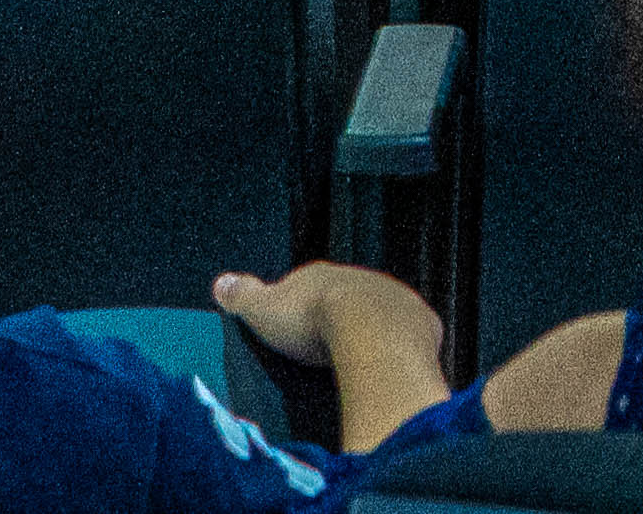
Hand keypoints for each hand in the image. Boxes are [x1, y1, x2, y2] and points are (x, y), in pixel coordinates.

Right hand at [208, 259, 434, 369]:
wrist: (371, 332)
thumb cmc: (313, 322)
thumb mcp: (263, 310)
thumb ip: (242, 295)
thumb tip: (220, 283)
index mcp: (323, 276)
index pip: (310, 287)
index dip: (303, 307)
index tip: (298, 327)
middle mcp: (362, 279)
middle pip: (349, 299)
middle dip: (341, 318)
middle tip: (328, 348)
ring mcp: (396, 299)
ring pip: (382, 314)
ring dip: (373, 332)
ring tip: (360, 361)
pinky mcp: (422, 323)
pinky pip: (410, 334)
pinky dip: (401, 347)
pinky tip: (392, 367)